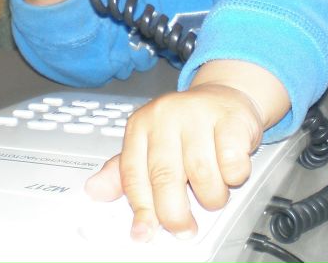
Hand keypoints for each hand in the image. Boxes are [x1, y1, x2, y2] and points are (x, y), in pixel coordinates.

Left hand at [86, 65, 288, 240]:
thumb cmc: (186, 126)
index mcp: (140, 125)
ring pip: (202, 173)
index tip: (145, 232)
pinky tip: (230, 173)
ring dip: (210, 196)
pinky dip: (233, 176)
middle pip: (165, 176)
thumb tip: (95, 191)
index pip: (133, 174)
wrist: (224, 95)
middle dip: (174, 213)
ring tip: (212, 195)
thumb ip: (124, 171)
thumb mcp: (150, 145)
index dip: (140, 209)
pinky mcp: (230, 117)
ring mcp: (198, 114)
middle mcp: (165, 116)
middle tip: (183, 228)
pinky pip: (232, 161)